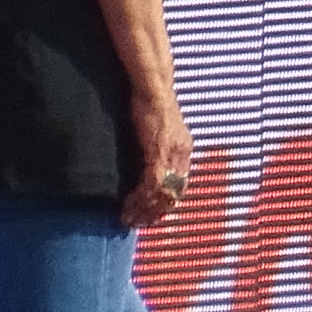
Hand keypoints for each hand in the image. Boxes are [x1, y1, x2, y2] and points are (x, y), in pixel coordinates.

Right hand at [120, 89, 194, 230]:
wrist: (152, 87)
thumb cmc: (150, 104)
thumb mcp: (159, 129)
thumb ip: (156, 146)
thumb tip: (145, 161)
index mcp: (184, 149)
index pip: (180, 186)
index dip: (165, 203)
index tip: (150, 215)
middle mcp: (182, 154)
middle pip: (174, 194)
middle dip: (155, 213)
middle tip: (138, 224)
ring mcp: (172, 154)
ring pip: (162, 193)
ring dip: (145, 210)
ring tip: (129, 219)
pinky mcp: (158, 151)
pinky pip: (152, 184)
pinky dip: (139, 199)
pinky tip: (127, 206)